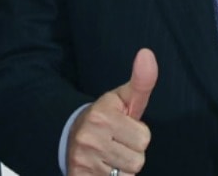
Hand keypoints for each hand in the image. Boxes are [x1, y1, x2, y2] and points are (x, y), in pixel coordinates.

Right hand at [67, 49, 157, 175]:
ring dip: (122, 169)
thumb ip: (141, 81)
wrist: (70, 135)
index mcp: (102, 116)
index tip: (124, 128)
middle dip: (131, 152)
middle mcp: (90, 138)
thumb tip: (147, 54)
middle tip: (117, 143)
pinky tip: (103, 168)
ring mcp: (84, 161)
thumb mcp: (122, 99)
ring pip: (127, 175)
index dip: (138, 133)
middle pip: (137, 159)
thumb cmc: (105, 117)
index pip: (143, 137)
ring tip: (110, 156)